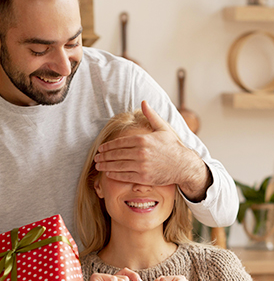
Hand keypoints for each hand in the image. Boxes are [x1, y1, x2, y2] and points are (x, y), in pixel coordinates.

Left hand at [94, 100, 211, 201]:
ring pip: (118, 166)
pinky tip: (108, 173)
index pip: (120, 142)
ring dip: (106, 165)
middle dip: (104, 156)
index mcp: (143, 139)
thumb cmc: (173, 146)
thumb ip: (151, 116)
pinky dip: (115, 175)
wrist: (184, 165)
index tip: (101, 148)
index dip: (108, 146)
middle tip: (96, 157)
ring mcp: (142, 166)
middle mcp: (141, 152)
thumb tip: (143, 102)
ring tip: (99, 165)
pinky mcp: (144, 178)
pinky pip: (125, 176)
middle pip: (116, 154)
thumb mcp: (163, 128)